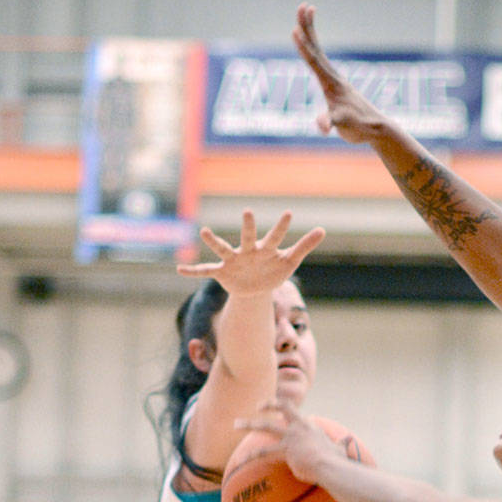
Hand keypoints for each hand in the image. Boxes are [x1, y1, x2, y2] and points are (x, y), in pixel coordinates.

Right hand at [179, 209, 324, 292]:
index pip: (276, 237)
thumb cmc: (273, 271)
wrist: (256, 289)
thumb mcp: (290, 261)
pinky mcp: (222, 273)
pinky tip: (179, 269)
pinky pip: (205, 272)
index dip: (282, 227)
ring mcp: (233, 261)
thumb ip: (304, 245)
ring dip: (214, 241)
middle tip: (248, 212)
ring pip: (223, 249)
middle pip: (248, 237)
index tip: (289, 213)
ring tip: (204, 231)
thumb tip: (322, 229)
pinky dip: (193, 271)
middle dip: (248, 227)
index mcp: (265, 249)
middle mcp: (248, 251)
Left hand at [236, 402, 341, 483]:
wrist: (331, 466)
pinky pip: (264, 452)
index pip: (295, 414)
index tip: (281, 410)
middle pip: (281, 408)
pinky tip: (242, 458)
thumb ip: (341, 444)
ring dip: (249, 424)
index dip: (287, 411)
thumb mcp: (340, 448)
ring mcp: (291, 437)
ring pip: (265, 426)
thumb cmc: (336, 460)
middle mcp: (299, 427)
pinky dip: (252, 455)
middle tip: (257, 406)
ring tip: (236, 424)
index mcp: (310, 426)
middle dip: (268, 405)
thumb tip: (347, 442)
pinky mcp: (285, 450)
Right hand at [293, 5, 384, 144]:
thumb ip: (331, 123)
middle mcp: (333, 77)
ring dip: (311, 31)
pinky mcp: (336, 84)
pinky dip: (314, 47)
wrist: (375, 129)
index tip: (295, 30)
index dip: (304, 47)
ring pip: (319, 50)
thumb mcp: (342, 126)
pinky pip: (321, 60)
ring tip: (307, 10)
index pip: (314, 61)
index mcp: (331, 84)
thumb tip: (322, 127)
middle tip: (302, 5)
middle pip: (316, 47)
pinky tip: (311, 42)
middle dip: (308, 27)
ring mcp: (335, 79)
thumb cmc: (358, 128)